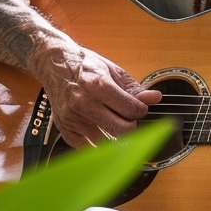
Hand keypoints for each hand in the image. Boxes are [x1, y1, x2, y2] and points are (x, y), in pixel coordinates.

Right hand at [41, 45, 160, 146]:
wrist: (55, 64)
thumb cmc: (85, 66)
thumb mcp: (113, 71)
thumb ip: (134, 88)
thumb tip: (155, 98)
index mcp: (99, 85)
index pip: (131, 110)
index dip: (141, 111)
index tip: (139, 108)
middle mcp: (84, 103)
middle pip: (120, 130)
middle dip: (130, 126)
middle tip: (128, 118)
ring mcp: (73, 118)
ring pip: (105, 142)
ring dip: (113, 134)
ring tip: (112, 120)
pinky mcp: (64, 128)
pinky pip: (87, 147)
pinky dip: (95, 141)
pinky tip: (98, 127)